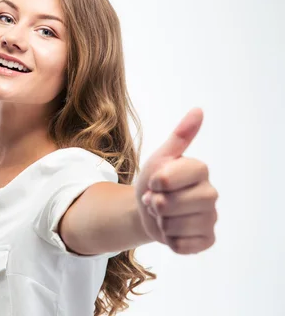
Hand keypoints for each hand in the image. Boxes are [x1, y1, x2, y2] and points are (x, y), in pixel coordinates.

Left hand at [134, 108, 218, 253]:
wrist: (146, 209)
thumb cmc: (154, 181)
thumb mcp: (160, 157)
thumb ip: (179, 137)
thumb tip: (198, 110)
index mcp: (200, 170)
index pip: (176, 176)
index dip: (158, 181)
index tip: (155, 180)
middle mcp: (211, 194)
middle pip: (176, 204)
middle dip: (157, 203)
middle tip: (156, 199)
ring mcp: (210, 218)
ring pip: (177, 226)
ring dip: (160, 222)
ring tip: (162, 214)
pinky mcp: (206, 240)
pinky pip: (183, 245)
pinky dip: (169, 240)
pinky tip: (171, 230)